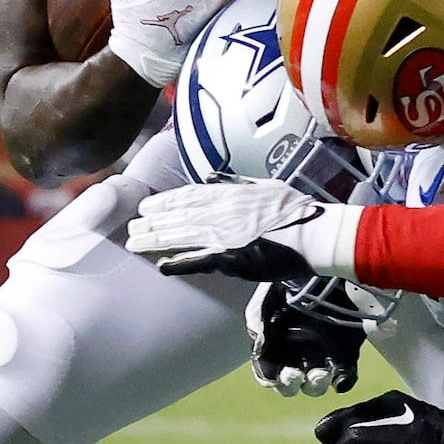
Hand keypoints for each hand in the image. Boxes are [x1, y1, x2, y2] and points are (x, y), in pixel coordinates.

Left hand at [126, 176, 359, 279]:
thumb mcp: (265, 186)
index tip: (147, 206)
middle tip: (131, 226)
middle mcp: (220, 212)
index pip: (188, 196)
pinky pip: (199, 260)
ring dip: (155, 240)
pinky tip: (161, 265)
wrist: (311, 232)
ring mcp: (223, 234)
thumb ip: (238, 183)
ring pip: (181, 236)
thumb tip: (217, 178)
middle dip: (152, 222)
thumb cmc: (294, 209)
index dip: (165, 202)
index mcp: (228, 195)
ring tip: (134, 243)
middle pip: (178, 216)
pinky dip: (179, 263)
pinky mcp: (230, 257)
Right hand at [246, 282, 365, 395]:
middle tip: (294, 375)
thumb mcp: (267, 295)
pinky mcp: (348, 351)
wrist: (329, 262)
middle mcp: (297, 350)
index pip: (266, 370)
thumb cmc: (293, 277)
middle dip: (289, 384)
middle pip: (290, 383)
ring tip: (319, 374)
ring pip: (316, 384)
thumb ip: (257, 322)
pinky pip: (345, 375)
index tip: (272, 375)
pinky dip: (342, 381)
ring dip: (315, 385)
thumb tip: (260, 350)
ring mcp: (323, 352)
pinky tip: (340, 378)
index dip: (268, 377)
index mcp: (275, 341)